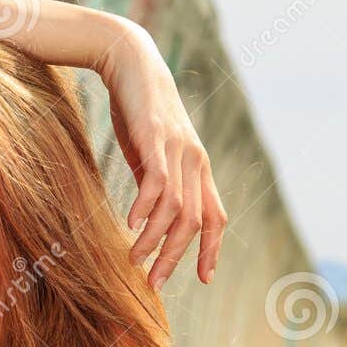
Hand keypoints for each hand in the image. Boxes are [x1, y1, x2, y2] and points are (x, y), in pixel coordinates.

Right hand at [97, 20, 227, 290]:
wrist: (132, 63)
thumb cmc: (140, 112)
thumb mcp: (155, 154)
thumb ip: (160, 184)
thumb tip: (152, 219)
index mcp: (199, 168)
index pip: (215, 218)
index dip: (211, 250)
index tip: (202, 279)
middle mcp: (195, 162)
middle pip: (194, 223)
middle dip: (175, 258)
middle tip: (154, 283)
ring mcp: (178, 150)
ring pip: (175, 210)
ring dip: (155, 241)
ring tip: (135, 260)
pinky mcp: (156, 139)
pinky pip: (157, 183)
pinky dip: (145, 209)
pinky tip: (131, 224)